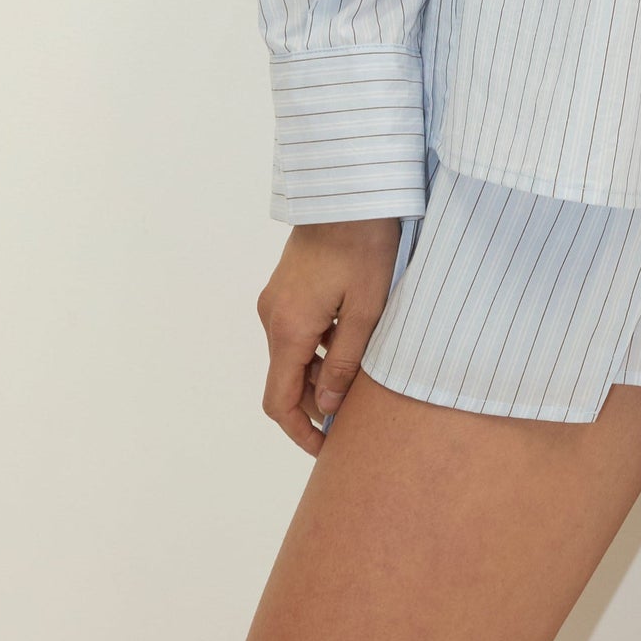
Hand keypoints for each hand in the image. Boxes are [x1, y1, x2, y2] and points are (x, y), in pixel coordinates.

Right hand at [255, 220, 403, 455]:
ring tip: (364, 380)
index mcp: (289, 329)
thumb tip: (330, 407)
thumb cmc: (365, 244)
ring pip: (294, 356)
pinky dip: (319, 349)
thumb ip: (346, 362)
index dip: (300, 433)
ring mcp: (277, 301)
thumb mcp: (367, 309)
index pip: (279, 402)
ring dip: (321, 375)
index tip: (326, 450)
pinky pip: (298, 332)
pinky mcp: (288, 287)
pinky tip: (354, 343)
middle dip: (317, 405)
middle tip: (358, 418)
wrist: (349, 190)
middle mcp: (273, 318)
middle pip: (286, 381)